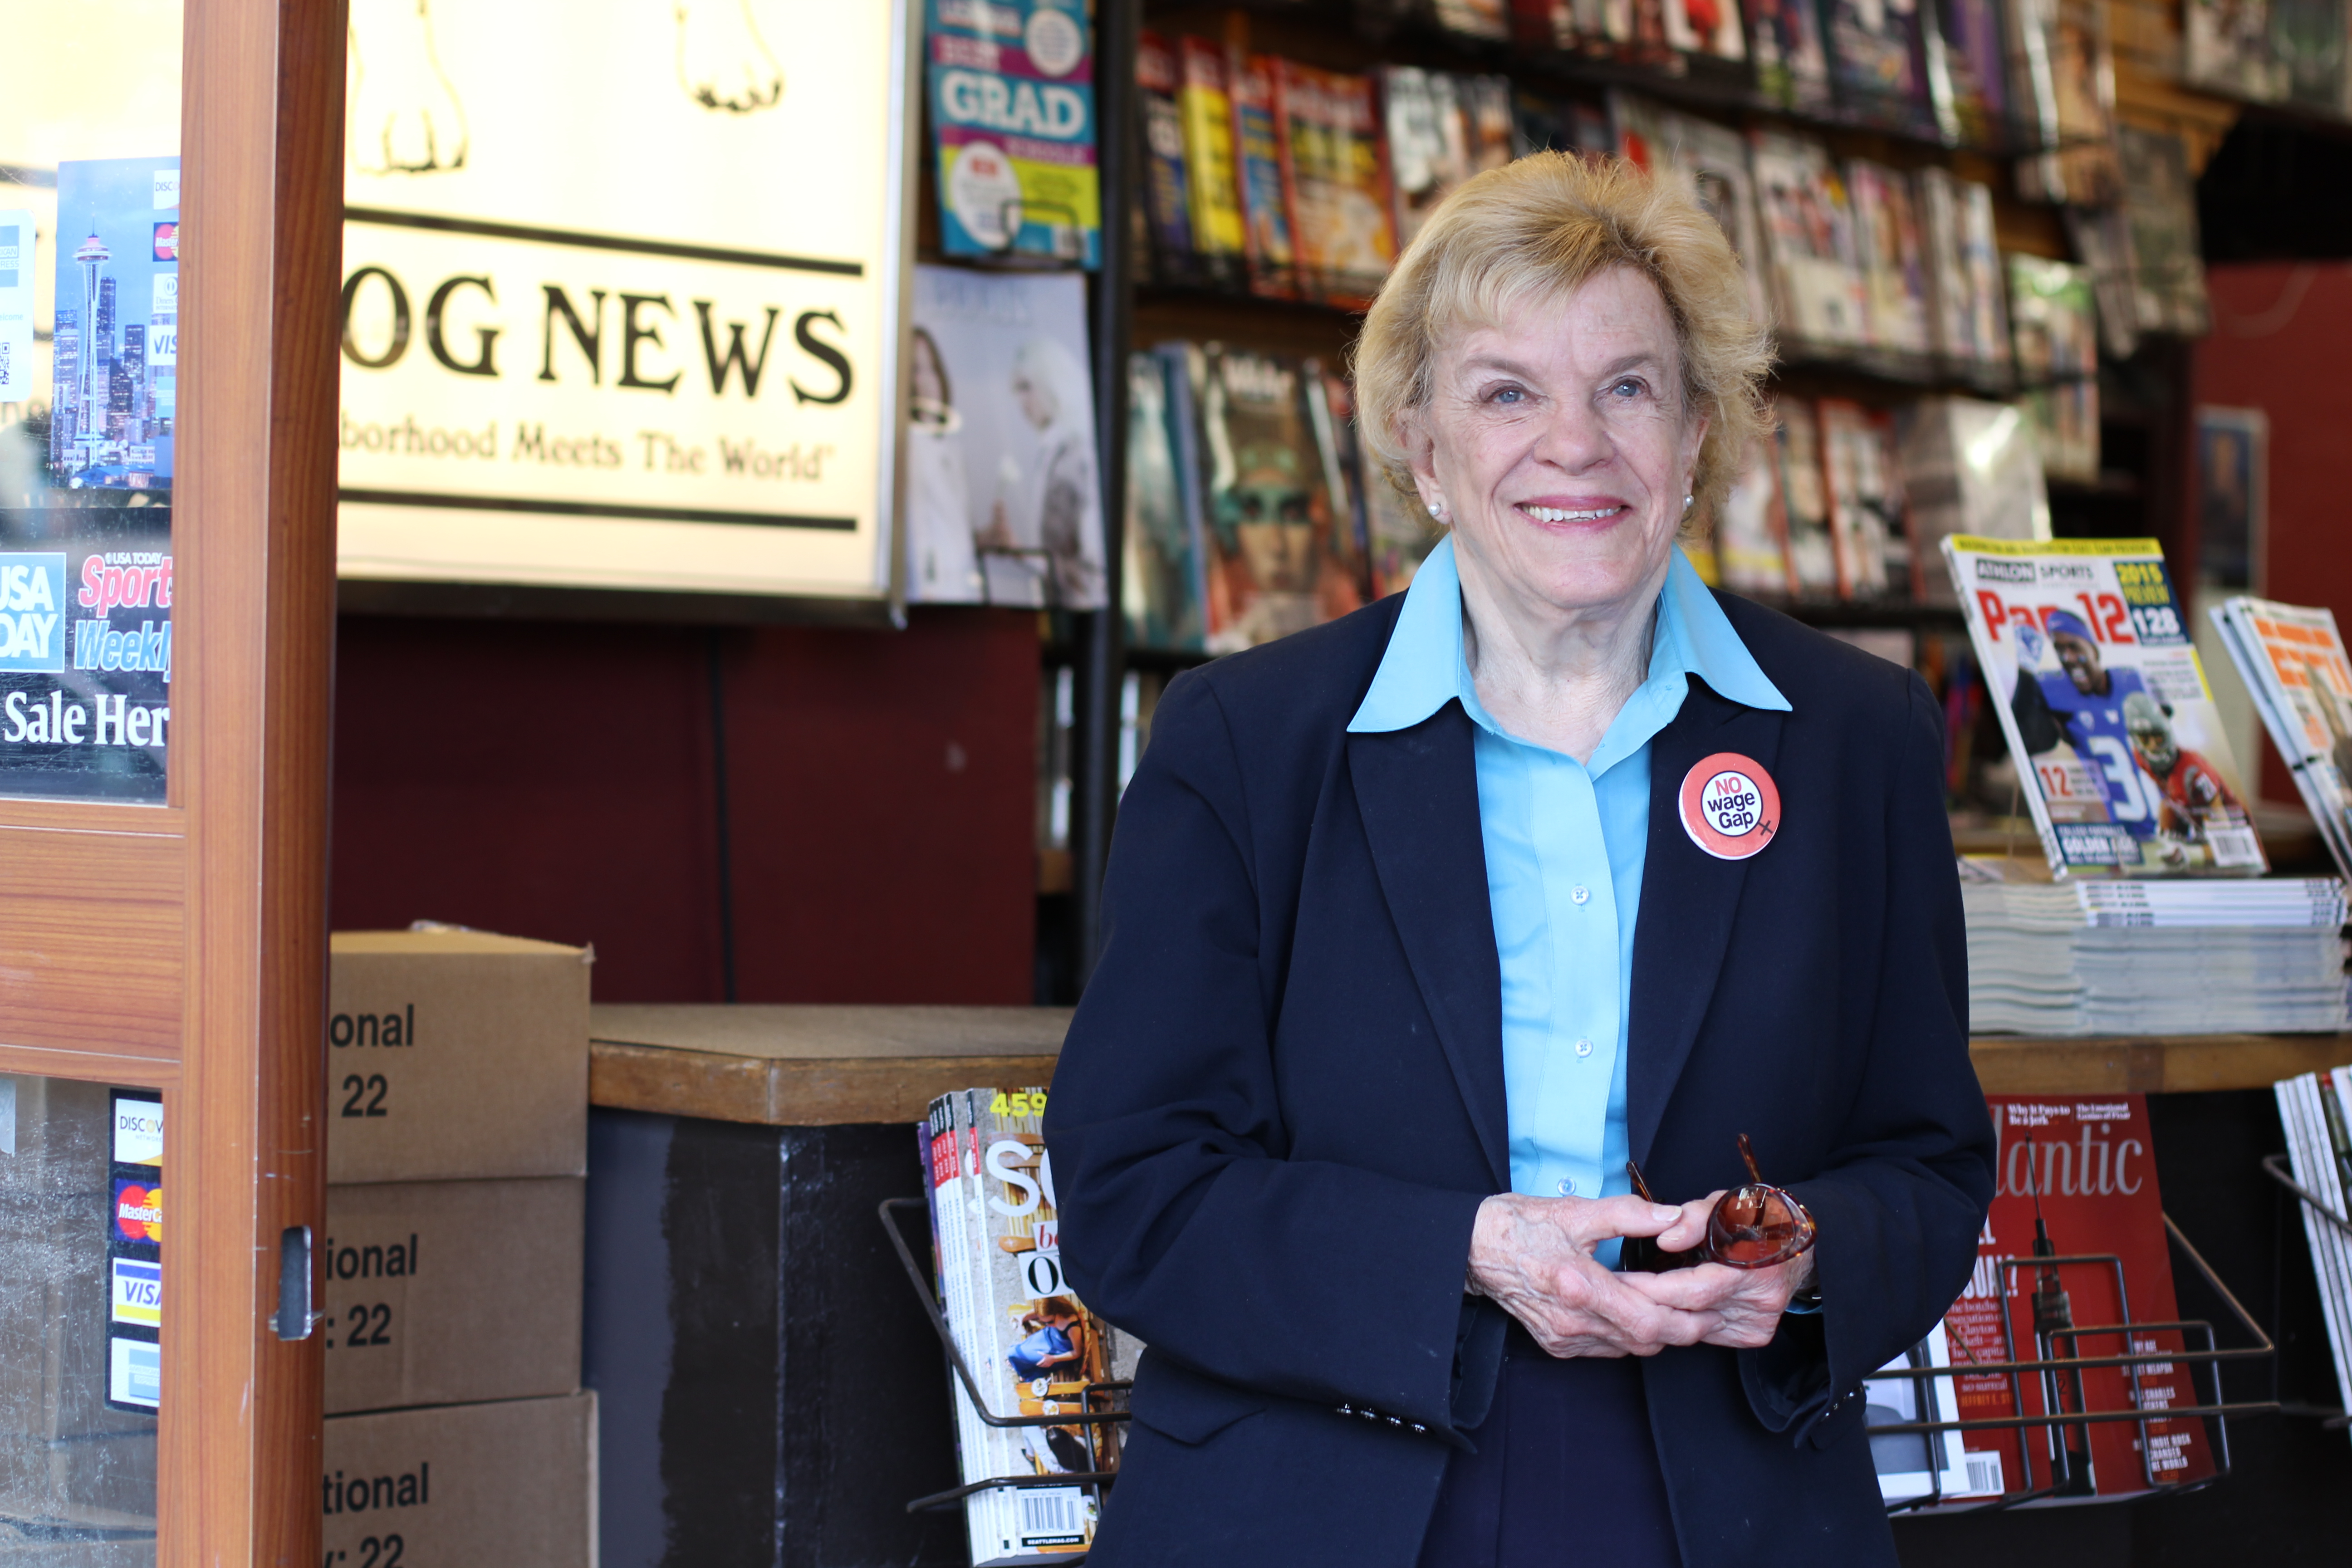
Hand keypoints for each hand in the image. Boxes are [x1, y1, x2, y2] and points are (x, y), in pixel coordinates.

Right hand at [1466, 1193, 1720, 1357]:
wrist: (1473, 1248)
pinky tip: (1638, 1314)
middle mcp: (1571, 1320)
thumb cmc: (1520, 1225)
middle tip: (1709, 1313)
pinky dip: (1629, 1336)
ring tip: (1682, 1311)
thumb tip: (1672, 1217)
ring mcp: (1562, 1337)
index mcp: (1577, 1285)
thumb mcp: (1576, 1211)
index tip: (1711, 1305)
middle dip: (1683, 1330)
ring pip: (1629, 1349)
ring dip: (1658, 1334)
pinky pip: (1606, 1349)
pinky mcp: (1556, 1344)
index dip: (1686, 1318)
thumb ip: (1629, 1214)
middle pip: (1645, 1341)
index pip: (1647, 1320)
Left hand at [1618, 1190, 1818, 1349]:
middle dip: (1647, 1303)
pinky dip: (1684, 1320)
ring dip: (1660, 1315)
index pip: (1692, 1289)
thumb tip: (1666, 1239)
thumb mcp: (1724, 1204)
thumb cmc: (1755, 1218)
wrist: (1794, 1243)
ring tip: (1626, 1301)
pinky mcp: (1755, 1334)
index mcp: (1755, 1267)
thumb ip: (1694, 1218)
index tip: (1616, 1280)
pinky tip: (1662, 1309)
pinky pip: (1708, 1332)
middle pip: (1690, 1311)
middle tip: (1611, 1292)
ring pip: (1695, 1327)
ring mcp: (1758, 1322)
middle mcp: (1760, 1301)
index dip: (1651, 1286)